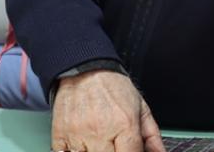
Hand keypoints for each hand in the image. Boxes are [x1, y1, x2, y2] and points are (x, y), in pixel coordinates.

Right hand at [51, 70, 166, 151]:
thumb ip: (152, 136)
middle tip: (116, 146)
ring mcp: (79, 135)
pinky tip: (85, 146)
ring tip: (102, 144)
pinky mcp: (61, 135)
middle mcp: (101, 131)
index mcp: (125, 124)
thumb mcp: (140, 107)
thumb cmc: (113, 87)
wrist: (85, 69)